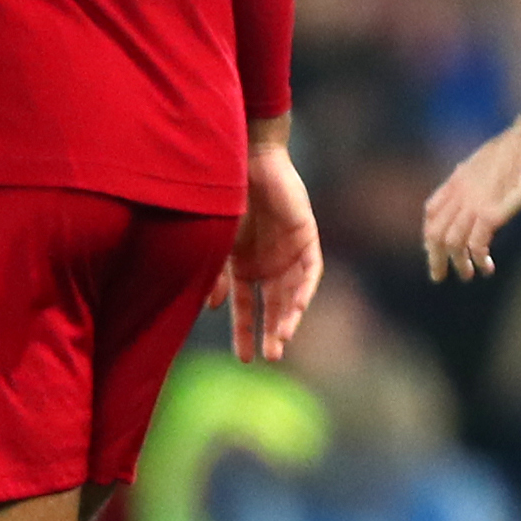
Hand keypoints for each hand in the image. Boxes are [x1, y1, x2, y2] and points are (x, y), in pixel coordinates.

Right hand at [227, 128, 323, 360]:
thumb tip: (209, 308)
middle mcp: (267, 262)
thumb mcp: (216, 245)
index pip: (246, 307)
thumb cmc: (223, 199)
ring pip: (293, 293)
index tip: (245, 358)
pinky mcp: (306, 237)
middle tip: (269, 357)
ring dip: (289, 317)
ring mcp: (288, 251)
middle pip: (273, 306)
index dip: (245, 332)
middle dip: (271, 332)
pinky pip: (311, 271)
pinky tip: (296, 309)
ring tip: (282, 339)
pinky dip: (304, 290)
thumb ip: (213, 275)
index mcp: (244, 265)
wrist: (243, 162)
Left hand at [422, 107, 520, 281]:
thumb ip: (478, 172)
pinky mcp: (492, 213)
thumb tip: (474, 176)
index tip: (436, 250)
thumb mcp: (492, 156)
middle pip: (434, 231)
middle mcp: (461, 192)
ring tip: (468, 276)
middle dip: (434, 257)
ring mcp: (474, 203)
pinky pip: (476, 245)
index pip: (432, 210)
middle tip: (439, 277)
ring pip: (451, 242)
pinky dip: (478, 260)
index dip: (430, 234)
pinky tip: (487, 268)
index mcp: (459, 178)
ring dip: (458, 264)